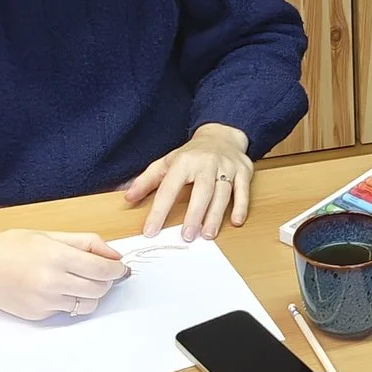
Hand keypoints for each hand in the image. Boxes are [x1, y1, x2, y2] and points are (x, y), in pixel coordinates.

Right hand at [0, 227, 127, 320]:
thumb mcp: (51, 235)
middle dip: (105, 281)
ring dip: (89, 294)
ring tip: (77, 281)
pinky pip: (65, 311)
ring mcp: (44, 302)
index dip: (117, 270)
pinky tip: (52, 289)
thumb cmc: (12, 245)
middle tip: (98, 273)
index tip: (120, 269)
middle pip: (99, 290)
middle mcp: (52, 282)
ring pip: (86, 305)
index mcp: (57, 257)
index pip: (103, 270)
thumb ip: (87, 243)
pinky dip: (66, 301)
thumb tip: (115, 256)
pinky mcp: (37, 315)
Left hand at [122, 124, 252, 239]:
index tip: (151, 231)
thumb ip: (147, 180)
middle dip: (194, 214)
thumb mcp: (167, 162)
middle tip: (187, 236)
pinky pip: (243, 190)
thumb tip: (128, 198)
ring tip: (208, 235)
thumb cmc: (192, 154)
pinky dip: (241, 206)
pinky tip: (236, 222)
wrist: (221, 135)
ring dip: (215, 215)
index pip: (169, 189)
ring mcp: (227, 166)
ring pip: (222, 192)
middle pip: (201, 190)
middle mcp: (206, 163)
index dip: (159, 211)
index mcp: (183, 162)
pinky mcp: (243, 171)